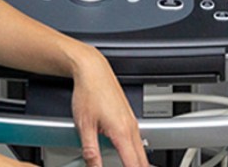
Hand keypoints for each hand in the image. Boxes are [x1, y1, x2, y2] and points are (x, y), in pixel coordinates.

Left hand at [69, 48, 147, 166]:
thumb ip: (91, 151)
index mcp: (121, 132)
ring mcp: (132, 122)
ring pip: (143, 151)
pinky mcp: (129, 118)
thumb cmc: (89, 91)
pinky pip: (139, 142)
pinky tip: (130, 159)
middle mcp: (131, 127)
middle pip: (143, 160)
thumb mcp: (84, 125)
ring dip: (140, 164)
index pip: (133, 164)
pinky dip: (138, 155)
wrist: (93, 70)